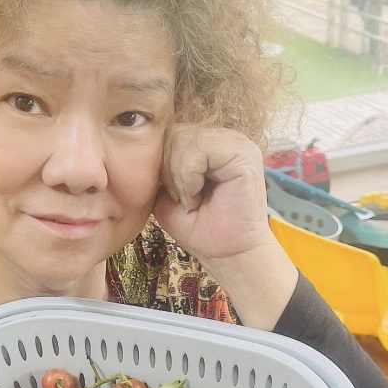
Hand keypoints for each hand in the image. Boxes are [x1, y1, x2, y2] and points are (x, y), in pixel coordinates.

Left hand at [154, 124, 298, 329]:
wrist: (226, 255)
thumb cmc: (198, 227)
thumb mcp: (168, 189)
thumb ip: (160, 161)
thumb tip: (143, 137)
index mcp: (211, 143)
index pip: (170, 132)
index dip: (163, 164)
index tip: (178, 196)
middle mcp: (226, 138)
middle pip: (174, 133)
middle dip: (169, 170)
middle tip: (185, 199)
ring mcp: (238, 143)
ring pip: (184, 139)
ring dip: (179, 175)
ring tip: (193, 199)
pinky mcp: (244, 154)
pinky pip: (199, 149)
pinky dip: (189, 176)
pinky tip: (200, 196)